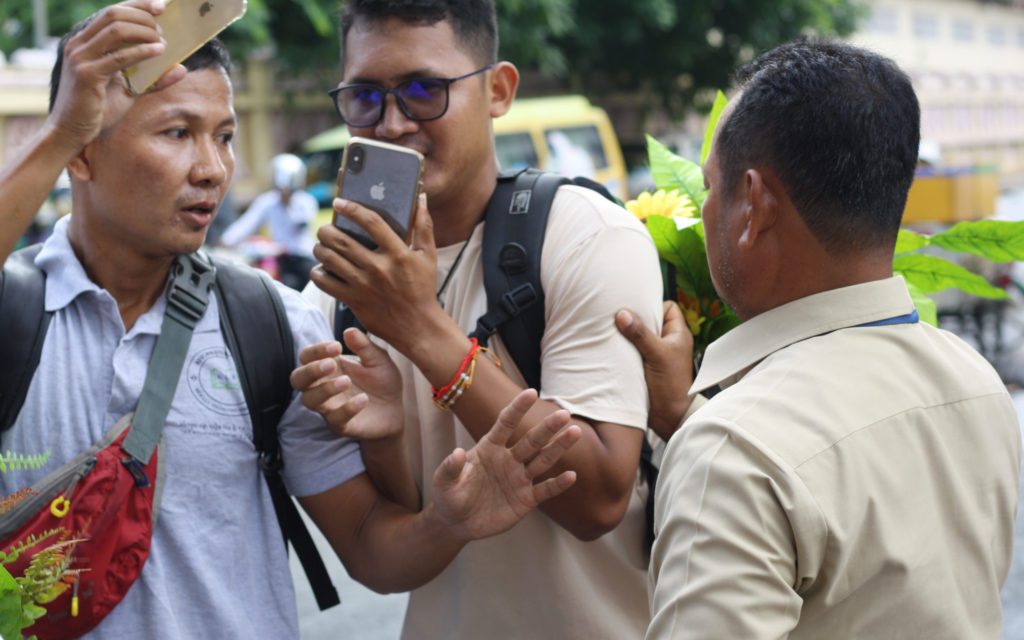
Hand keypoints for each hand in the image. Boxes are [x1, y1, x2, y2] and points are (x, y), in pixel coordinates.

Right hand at [48, 0, 185, 152]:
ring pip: (116, 31)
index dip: (137, 5)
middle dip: (143, 17)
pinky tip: (158, 51)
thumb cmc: (99, 110)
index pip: (111, 12)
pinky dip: (142, 52)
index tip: (161, 6)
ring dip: (144, 32)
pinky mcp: (87, 74)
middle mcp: (78, 44)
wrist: (72, 132)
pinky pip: (119, 57)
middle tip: (164, 30)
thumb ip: (152, 78)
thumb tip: (182, 68)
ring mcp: (80, 57)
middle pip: (113, 14)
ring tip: (163, 41)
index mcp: (85, 42)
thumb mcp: (130, 90)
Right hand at [289, 331, 403, 440]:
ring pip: (309, 400)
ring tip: (346, 381)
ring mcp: (329, 406)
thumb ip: (364, 346)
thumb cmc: (382, 380)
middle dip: (310, 371)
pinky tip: (363, 399)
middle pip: (297, 379)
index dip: (316, 350)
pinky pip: (334, 419)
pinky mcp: (340, 424)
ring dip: (324, 389)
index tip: (336, 346)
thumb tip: (349, 331)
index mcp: (328, 366)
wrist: (396, 409)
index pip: (307, 356)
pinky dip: (347, 408)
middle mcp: (322, 386)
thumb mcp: (378, 359)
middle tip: (331, 364)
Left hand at [310, 195, 447, 353]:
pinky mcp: (354, 301)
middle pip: (341, 241)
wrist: (418, 326)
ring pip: (329, 259)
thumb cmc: (423, 289)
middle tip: (325, 229)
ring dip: (319, 249)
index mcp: (398, 254)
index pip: (372, 223)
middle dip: (326, 230)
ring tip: (321, 246)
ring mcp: (364, 286)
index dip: (351, 209)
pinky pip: (325, 283)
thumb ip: (424, 226)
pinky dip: (318, 273)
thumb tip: (421, 199)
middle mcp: (379, 268)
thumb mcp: (428, 256)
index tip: (338, 202)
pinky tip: (321, 269)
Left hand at [430, 389, 581, 541]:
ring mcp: (519, 479)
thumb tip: (456, 453)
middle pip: (531, 440)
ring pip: (542, 460)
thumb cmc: (449, 495)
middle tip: (564, 414)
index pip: (506, 423)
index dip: (518, 409)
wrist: (456, 522)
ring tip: (574, 433)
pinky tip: (571, 476)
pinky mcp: (525, 499)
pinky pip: (544, 490)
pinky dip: (558, 484)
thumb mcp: (443, 482)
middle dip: (547, 428)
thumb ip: (450, 467)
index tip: (531, 392)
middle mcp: (508, 459)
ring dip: (558, 448)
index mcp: (489, 448)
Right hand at [616, 302, 693, 440]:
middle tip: (619, 317)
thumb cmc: (672, 387)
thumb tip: (623, 314)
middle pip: (650, 321)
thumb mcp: (657, 356)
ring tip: (613, 332)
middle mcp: (667, 342)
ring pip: (639, 336)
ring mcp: (655, 354)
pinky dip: (624, 349)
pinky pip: (632, 350)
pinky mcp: (644, 366)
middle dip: (635, 319)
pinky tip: (613, 349)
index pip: (668, 307)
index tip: (637, 307)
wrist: (669, 416)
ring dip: (627, 336)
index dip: (654, 305)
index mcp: (678, 334)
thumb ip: (641, 334)